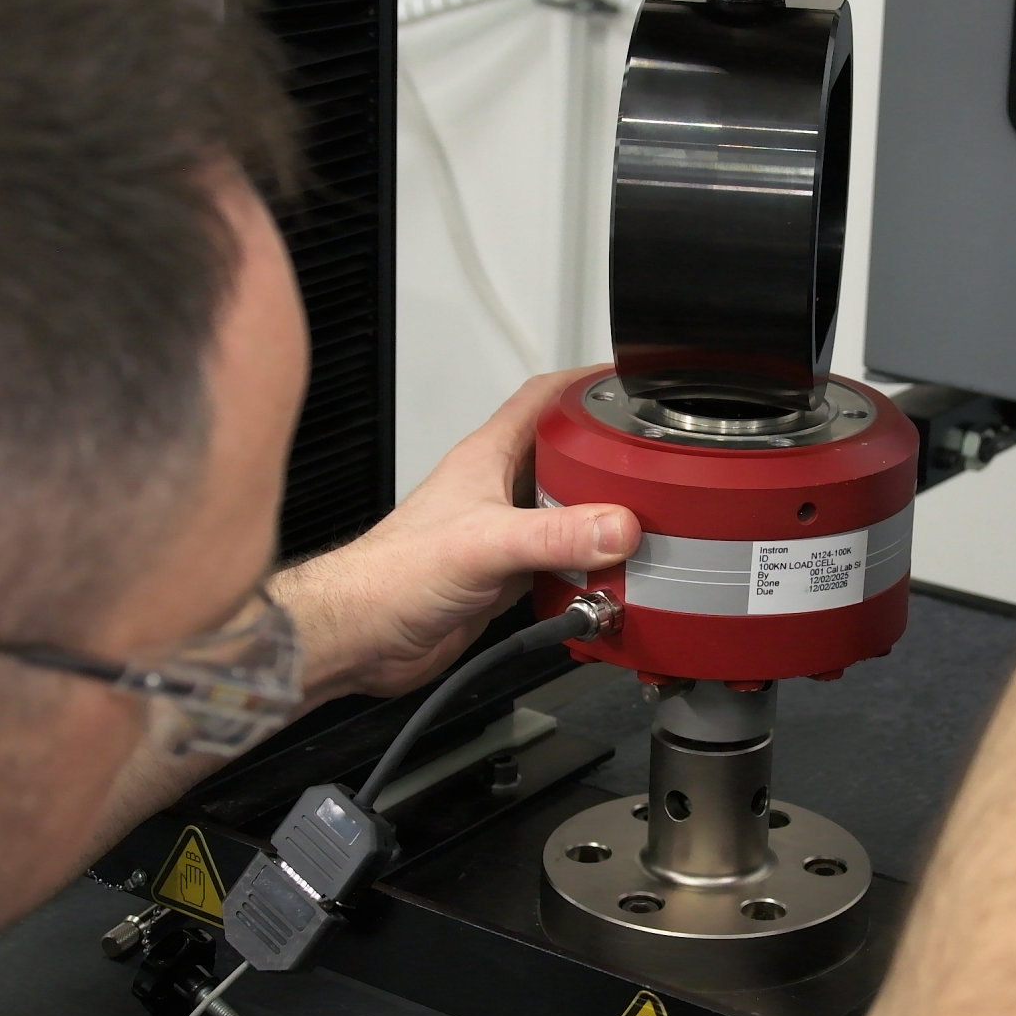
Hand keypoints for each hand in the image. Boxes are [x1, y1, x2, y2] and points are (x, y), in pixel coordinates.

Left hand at [270, 371, 638, 699]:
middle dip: (611, 459)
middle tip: (652, 468)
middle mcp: (496, 491)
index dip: (586, 381)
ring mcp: (503, 533)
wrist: (362, 636)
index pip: (543, 397)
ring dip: (602, 522)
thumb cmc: (390, 576)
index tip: (628, 378)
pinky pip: (560, 563)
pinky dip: (587, 570)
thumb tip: (616, 526)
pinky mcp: (506, 576)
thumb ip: (554, 535)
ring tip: (641, 527)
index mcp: (488, 458)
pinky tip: (605, 581)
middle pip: (567, 457)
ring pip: (568, 512)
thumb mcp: (484, 545)